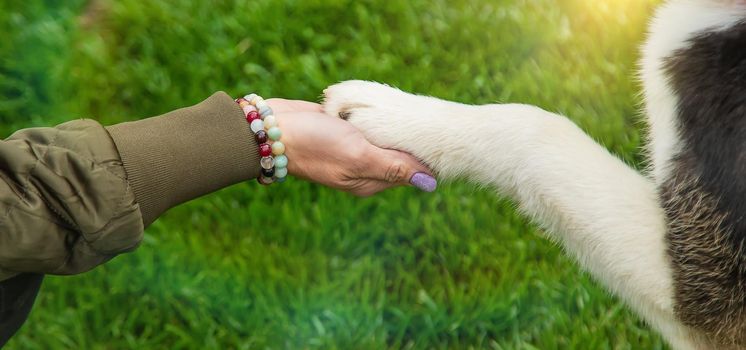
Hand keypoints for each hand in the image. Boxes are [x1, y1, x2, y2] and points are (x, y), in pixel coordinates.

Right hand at [266, 98, 436, 195]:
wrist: (272, 128)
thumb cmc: (315, 144)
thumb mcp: (358, 156)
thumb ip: (393, 167)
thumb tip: (431, 184)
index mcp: (370, 181)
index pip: (409, 170)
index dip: (423, 152)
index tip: (432, 133)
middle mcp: (363, 168)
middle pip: (398, 153)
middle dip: (407, 135)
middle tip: (416, 115)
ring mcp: (352, 149)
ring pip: (384, 135)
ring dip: (390, 122)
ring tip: (398, 108)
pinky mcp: (342, 130)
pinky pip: (367, 122)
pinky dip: (372, 112)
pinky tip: (375, 103)